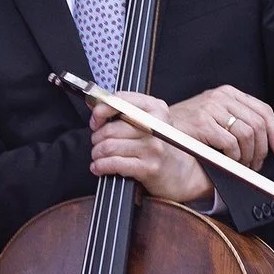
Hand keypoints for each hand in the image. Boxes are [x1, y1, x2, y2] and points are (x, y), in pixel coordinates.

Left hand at [90, 92, 210, 203]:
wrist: (179, 171)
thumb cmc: (156, 144)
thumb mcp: (146, 121)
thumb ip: (122, 110)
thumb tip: (94, 104)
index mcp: (155, 108)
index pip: (121, 101)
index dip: (102, 110)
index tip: (96, 119)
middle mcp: (156, 126)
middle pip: (111, 128)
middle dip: (97, 137)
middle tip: (97, 142)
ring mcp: (154, 148)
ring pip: (109, 146)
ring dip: (97, 153)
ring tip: (98, 155)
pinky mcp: (149, 167)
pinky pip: (114, 163)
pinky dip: (101, 166)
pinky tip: (99, 167)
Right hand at [164, 86, 273, 172]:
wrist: (157, 127)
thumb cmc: (188, 127)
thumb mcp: (215, 116)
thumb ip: (237, 120)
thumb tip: (268, 140)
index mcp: (228, 93)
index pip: (263, 109)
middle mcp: (221, 96)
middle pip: (258, 124)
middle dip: (262, 149)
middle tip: (256, 165)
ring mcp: (211, 108)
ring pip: (247, 134)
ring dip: (248, 156)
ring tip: (242, 166)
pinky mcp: (202, 123)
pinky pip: (231, 143)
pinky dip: (234, 158)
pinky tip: (228, 163)